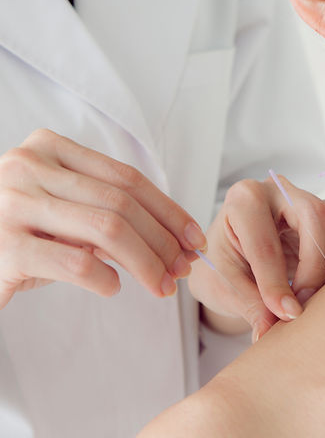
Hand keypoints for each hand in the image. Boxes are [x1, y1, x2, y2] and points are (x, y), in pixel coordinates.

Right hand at [0, 129, 206, 307]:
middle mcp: (28, 167)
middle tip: (183, 270)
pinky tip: (113, 288)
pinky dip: (103, 278)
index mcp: (48, 149)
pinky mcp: (3, 246)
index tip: (192, 238)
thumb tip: (172, 244)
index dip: (168, 210)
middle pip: (122, 204)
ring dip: (145, 263)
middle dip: (163, 241)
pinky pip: (73, 262)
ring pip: (106, 229)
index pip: (126, 178)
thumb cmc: (17, 232)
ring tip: (161, 286)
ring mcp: (12, 203)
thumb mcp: (61, 213)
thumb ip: (106, 216)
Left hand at [189, 176, 324, 340]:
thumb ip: (250, 305)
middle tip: (303, 305)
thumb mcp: (224, 286)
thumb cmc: (225, 265)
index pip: (265, 241)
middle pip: (316, 215)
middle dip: (315, 268)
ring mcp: (308, 199)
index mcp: (243, 200)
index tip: (284, 315)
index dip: (274, 283)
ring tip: (316, 300)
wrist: (235, 257)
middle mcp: (278, 191)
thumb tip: (270, 332)